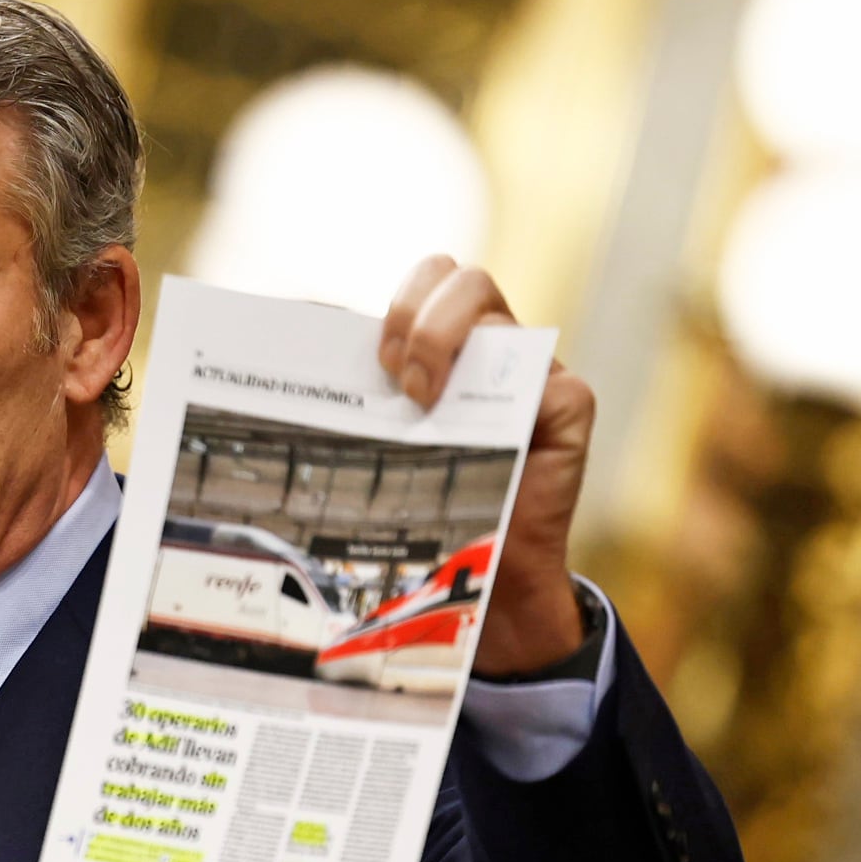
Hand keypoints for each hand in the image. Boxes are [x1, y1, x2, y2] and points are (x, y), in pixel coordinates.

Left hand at [379, 256, 594, 675]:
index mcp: (441, 346)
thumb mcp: (373, 444)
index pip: (424, 282)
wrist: (469, 584)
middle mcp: (487, 350)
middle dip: (416, 310)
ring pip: (496, 311)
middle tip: (390, 370)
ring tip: (418, 398)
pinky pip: (551, 381)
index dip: (394, 299)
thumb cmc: (415, 512)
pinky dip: (515, 398)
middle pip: (460, 277)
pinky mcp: (567, 408)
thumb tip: (293, 340)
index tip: (360, 348)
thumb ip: (351, 396)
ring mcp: (530, 373)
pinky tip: (486, 435)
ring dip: (445, 340)